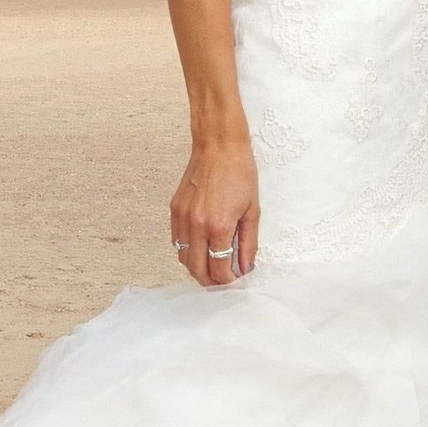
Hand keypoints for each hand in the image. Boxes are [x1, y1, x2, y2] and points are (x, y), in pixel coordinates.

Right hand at [170, 135, 258, 285]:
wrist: (218, 145)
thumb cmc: (239, 172)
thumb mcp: (252, 210)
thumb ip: (248, 243)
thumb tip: (246, 267)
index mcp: (218, 226)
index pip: (218, 268)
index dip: (227, 280)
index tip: (235, 279)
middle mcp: (196, 225)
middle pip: (196, 269)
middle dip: (210, 281)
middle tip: (223, 280)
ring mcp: (182, 217)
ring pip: (182, 258)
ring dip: (196, 267)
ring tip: (212, 265)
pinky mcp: (175, 209)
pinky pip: (176, 240)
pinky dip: (187, 250)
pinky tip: (200, 247)